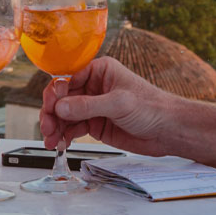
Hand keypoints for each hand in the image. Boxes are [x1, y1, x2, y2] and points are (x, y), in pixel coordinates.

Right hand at [40, 57, 190, 155]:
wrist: (168, 130)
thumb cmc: (152, 107)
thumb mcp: (119, 103)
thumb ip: (88, 106)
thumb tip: (60, 107)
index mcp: (99, 71)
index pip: (67, 78)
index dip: (55, 93)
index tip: (51, 108)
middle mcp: (93, 87)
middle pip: (62, 98)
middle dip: (52, 113)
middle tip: (47, 128)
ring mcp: (93, 107)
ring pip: (65, 115)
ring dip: (55, 127)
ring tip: (51, 141)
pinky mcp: (95, 124)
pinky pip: (73, 128)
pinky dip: (64, 135)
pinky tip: (60, 143)